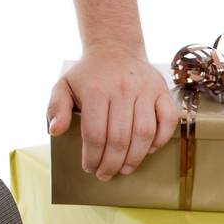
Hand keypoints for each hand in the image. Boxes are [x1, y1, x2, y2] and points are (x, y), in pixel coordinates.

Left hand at [46, 49, 178, 179]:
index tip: (89, 168)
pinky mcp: (162, 91)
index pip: (95, 134)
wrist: (115, 48)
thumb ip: (56, 108)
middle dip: (112, 163)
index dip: (92, 156)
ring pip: (144, 133)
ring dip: (135, 157)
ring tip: (125, 169)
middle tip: (106, 174)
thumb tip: (55, 131)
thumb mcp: (63, 85)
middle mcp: (122, 90)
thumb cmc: (88, 74)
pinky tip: (147, 150)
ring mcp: (145, 90)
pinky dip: (161, 139)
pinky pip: (168, 121)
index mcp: (95, 90)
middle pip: (120, 138)